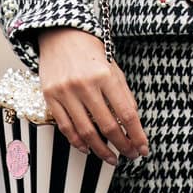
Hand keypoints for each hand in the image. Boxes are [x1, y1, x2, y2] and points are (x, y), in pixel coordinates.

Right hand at [35, 28, 147, 163]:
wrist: (60, 34)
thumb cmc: (90, 51)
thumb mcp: (114, 68)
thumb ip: (124, 95)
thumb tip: (133, 125)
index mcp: (105, 75)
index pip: (126, 114)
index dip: (137, 135)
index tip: (143, 148)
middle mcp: (85, 84)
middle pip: (108, 126)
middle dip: (122, 146)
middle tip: (130, 155)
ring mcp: (65, 91)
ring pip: (86, 132)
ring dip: (101, 150)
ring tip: (111, 158)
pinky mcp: (50, 96)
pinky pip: (65, 127)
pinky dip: (78, 142)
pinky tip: (88, 149)